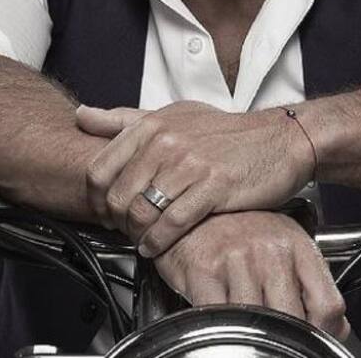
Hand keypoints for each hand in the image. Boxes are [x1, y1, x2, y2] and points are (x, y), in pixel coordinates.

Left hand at [77, 101, 313, 254]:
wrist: (279, 139)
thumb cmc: (226, 132)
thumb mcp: (174, 114)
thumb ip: (124, 119)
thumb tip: (81, 116)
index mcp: (153, 124)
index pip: (100, 169)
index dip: (96, 198)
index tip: (106, 210)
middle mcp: (167, 141)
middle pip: (117, 196)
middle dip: (116, 221)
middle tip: (125, 230)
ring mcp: (190, 164)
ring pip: (141, 212)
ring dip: (136, 234)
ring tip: (142, 238)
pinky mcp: (213, 187)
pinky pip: (171, 224)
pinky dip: (157, 242)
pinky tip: (157, 246)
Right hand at [154, 210, 349, 341]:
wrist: (190, 209)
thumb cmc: (237, 228)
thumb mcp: (282, 244)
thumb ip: (310, 283)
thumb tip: (337, 328)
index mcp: (296, 244)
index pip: (328, 304)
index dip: (324, 333)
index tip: (313, 340)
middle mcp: (270, 249)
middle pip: (294, 319)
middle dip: (287, 339)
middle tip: (277, 341)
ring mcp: (238, 258)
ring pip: (258, 323)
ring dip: (252, 335)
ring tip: (247, 331)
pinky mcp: (206, 269)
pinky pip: (220, 317)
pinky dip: (223, 329)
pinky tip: (223, 324)